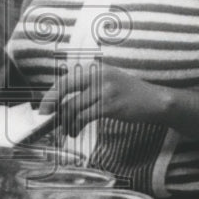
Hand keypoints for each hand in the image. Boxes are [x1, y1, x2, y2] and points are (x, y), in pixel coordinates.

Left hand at [39, 63, 163, 136]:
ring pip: (73, 106)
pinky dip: (75, 126)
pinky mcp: (109, 105)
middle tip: (46, 117)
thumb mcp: (107, 79)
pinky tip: (75, 131)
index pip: (65, 79)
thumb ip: (87, 83)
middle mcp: (97, 75)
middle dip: (51, 104)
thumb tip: (60, 99)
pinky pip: (84, 116)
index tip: (44, 107)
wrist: (154, 100)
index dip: (51, 93)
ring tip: (68, 129)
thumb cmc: (129, 93)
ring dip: (66, 121)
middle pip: (64, 88)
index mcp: (95, 67)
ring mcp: (103, 89)